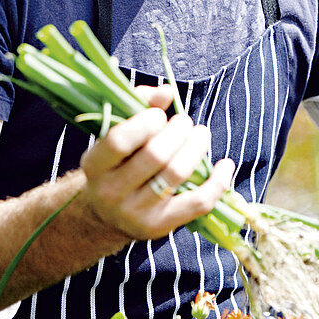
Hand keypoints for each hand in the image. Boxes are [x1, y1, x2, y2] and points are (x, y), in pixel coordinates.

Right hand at [80, 85, 233, 241]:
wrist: (105, 215)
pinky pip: (197, 203)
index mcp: (94, 165)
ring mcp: (135, 213)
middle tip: (185, 123)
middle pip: (155, 155)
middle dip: (178, 131)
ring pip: (176, 175)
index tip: (159, 116)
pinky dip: (218, 182)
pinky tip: (225, 165)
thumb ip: (138, 105)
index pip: (119, 141)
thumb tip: (166, 92)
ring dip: (196, 148)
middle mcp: (110, 192)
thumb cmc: (117, 163)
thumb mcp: (116, 134)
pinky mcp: (160, 226)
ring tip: (200, 135)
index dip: (146, 122)